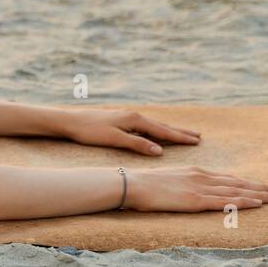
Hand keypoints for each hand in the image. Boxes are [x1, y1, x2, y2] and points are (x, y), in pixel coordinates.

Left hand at [56, 108, 200, 155]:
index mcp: (134, 120)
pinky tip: (156, 132)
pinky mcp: (119, 120)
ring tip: (182, 133)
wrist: (69, 121)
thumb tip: (159, 151)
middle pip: (161, 125)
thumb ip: (137, 144)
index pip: (162, 130)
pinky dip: (155, 129)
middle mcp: (133, 116)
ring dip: (169, 130)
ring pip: (153, 125)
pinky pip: (144, 125)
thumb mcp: (114, 139)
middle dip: (180, 132)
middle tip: (198, 136)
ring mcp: (126, 117)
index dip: (180, 137)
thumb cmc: (89, 131)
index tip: (196, 141)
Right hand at [125, 165, 267, 211]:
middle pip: (238, 183)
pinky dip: (243, 201)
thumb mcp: (168, 181)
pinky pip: (225, 201)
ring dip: (260, 195)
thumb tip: (189, 192)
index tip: (264, 187)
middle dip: (261, 188)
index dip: (248, 183)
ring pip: (237, 192)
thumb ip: (183, 184)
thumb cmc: (143, 184)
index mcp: (195, 172)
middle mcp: (201, 177)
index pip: (228, 178)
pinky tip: (257, 203)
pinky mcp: (195, 200)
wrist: (129, 183)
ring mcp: (199, 188)